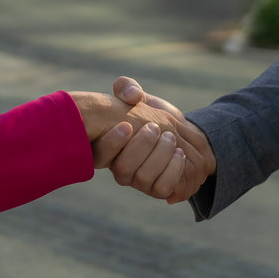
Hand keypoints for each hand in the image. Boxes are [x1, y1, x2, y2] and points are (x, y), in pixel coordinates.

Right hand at [70, 89, 190, 201]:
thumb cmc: (151, 114)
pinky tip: (179, 154)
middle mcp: (119, 169)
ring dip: (160, 156)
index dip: (110, 143)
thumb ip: (127, 87)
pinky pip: (163, 188)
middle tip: (155, 127)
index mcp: (107, 148)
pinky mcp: (157, 190)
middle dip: (141, 146)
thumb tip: (131, 95)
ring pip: (143, 179)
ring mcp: (138, 182)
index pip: (98, 155)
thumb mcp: (138, 97)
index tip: (126, 125)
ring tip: (171, 138)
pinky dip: (174, 170)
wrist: (179, 133)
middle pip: (122, 169)